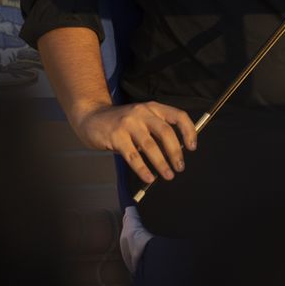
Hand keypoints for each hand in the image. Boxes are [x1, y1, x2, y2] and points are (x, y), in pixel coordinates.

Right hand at [73, 101, 197, 184]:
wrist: (91, 118)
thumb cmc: (122, 123)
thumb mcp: (142, 120)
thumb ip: (157, 131)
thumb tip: (176, 152)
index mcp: (154, 108)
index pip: (179, 116)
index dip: (189, 131)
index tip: (193, 147)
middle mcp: (143, 113)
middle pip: (166, 132)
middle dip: (176, 152)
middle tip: (180, 167)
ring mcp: (128, 123)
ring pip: (150, 146)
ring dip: (161, 163)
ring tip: (168, 175)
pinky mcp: (116, 136)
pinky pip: (133, 155)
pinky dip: (143, 168)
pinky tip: (149, 177)